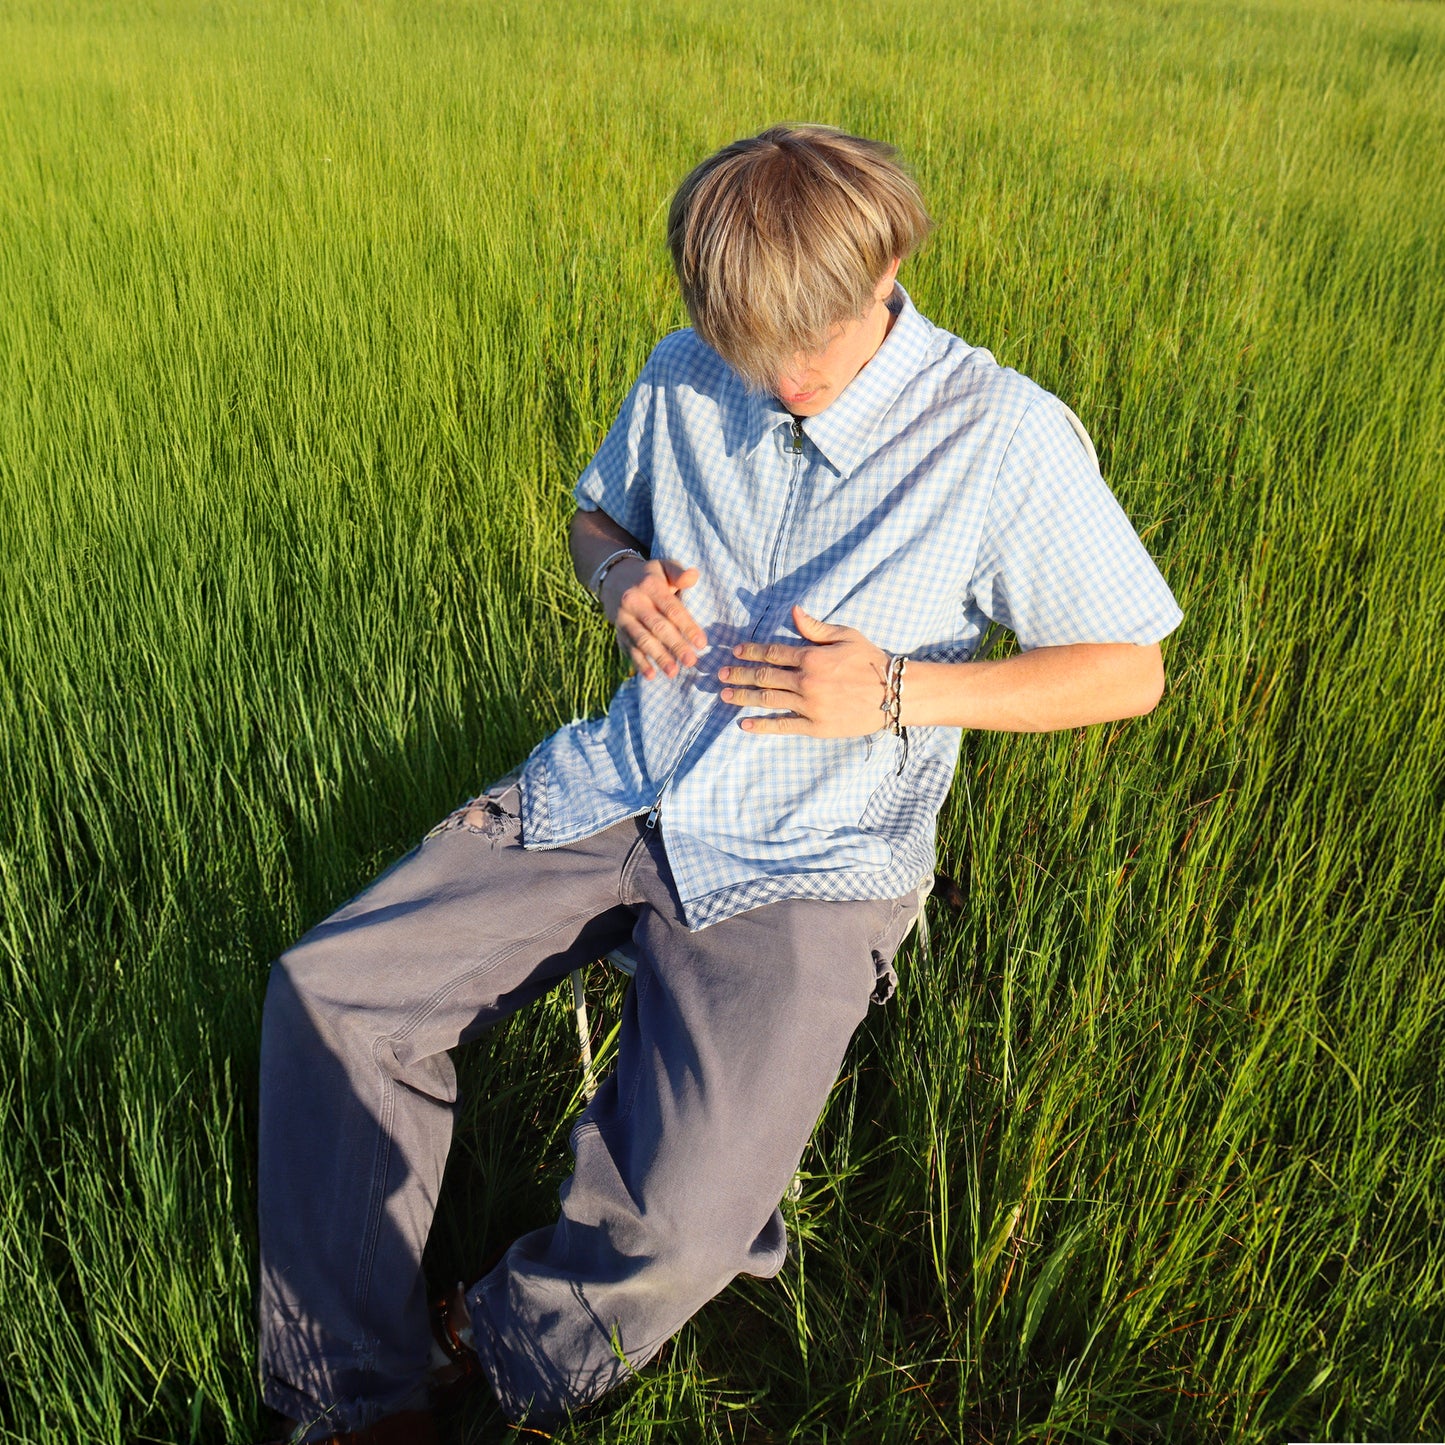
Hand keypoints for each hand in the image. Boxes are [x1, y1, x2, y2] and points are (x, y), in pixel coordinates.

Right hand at [602, 557, 707, 679]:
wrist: (614, 578)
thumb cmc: (650, 576)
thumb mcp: (664, 567)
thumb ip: (679, 572)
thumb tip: (693, 576)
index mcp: (650, 586)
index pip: (671, 609)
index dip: (687, 626)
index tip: (702, 643)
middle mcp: (634, 601)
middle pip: (657, 627)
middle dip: (675, 645)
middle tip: (691, 661)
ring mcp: (624, 618)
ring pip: (642, 640)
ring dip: (658, 657)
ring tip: (673, 673)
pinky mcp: (618, 631)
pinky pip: (628, 648)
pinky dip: (639, 663)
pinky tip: (650, 675)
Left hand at [718, 605, 889, 735]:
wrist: (894, 694)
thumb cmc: (871, 660)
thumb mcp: (846, 636)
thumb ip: (816, 627)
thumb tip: (793, 611)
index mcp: (812, 656)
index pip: (772, 653)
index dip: (751, 651)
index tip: (735, 651)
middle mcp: (806, 681)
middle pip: (764, 676)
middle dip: (739, 674)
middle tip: (719, 675)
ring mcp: (809, 705)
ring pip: (768, 699)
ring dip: (743, 697)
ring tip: (725, 695)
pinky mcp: (815, 726)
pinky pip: (783, 725)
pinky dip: (762, 725)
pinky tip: (745, 724)